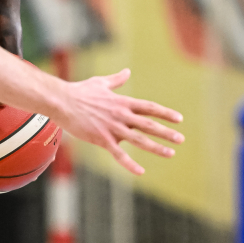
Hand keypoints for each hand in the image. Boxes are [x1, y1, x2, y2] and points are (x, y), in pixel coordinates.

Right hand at [57, 69, 183, 174]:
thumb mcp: (101, 82)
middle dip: (166, 132)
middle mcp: (121, 115)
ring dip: (156, 147)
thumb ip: (116, 79)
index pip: (148, 108)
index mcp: (122, 102)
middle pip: (148, 124)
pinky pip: (118, 154)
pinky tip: (141, 171)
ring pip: (139, 140)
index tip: (179, 119)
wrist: (62, 101)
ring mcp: (112, 128)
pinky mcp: (102, 139)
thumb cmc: (80, 91)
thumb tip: (127, 71)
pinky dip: (130, 163)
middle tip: (180, 139)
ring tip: (171, 153)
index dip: (165, 113)